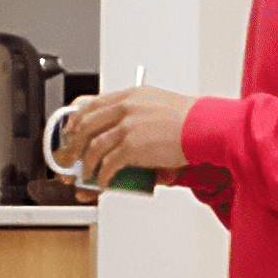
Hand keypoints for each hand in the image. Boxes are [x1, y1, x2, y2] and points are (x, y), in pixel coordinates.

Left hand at [58, 84, 195, 186]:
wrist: (205, 127)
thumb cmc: (190, 120)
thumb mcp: (157, 105)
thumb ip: (137, 113)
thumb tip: (124, 133)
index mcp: (129, 96)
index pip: (91, 105)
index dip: (76, 120)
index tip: (71, 132)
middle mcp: (125, 108)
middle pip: (86, 125)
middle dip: (74, 144)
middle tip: (71, 156)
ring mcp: (128, 127)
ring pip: (94, 146)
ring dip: (86, 163)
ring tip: (87, 174)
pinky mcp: (134, 146)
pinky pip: (109, 163)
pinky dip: (103, 176)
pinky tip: (103, 181)